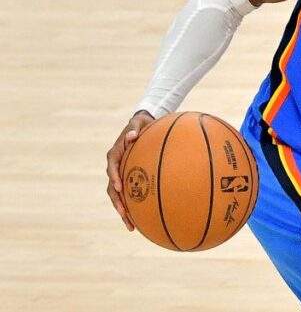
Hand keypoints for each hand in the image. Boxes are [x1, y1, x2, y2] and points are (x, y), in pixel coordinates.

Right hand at [105, 110, 155, 230]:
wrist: (140, 127)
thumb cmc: (140, 124)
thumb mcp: (137, 122)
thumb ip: (134, 127)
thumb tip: (132, 135)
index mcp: (115, 154)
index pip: (112, 167)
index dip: (114, 177)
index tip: (119, 187)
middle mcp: (114, 167)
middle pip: (112, 188)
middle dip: (117, 202)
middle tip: (124, 213)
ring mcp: (120, 175)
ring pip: (117, 196)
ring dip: (122, 211)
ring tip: (130, 226)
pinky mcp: (127, 180)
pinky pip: (127, 196)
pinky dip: (131, 208)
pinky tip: (139, 221)